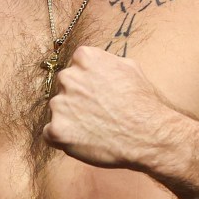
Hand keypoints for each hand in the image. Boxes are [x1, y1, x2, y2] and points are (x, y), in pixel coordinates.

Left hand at [45, 45, 178, 171]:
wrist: (148, 135)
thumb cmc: (143, 103)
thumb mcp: (130, 68)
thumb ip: (106, 63)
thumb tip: (97, 63)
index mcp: (84, 58)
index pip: (76, 67)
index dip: (88, 83)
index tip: (99, 94)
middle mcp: (68, 77)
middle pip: (65, 88)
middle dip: (77, 100)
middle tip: (98, 114)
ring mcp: (60, 104)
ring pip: (58, 111)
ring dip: (71, 119)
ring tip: (95, 129)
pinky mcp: (56, 130)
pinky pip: (50, 134)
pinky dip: (63, 138)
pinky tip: (84, 140)